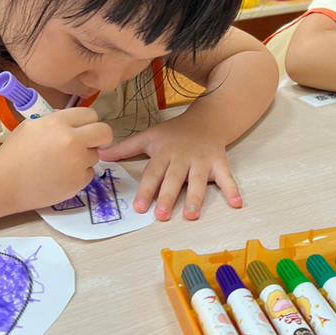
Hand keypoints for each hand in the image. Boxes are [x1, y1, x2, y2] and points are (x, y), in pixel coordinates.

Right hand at [0, 107, 113, 211]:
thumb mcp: (31, 125)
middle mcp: (72, 141)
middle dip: (100, 137)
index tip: (83, 128)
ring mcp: (77, 163)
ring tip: (62, 163)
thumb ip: (55, 120)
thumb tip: (74, 121)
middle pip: (104, 132)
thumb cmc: (14, 152)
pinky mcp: (78, 182)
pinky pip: (88, 173)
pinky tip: (61, 176)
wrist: (3, 183)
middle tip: (90, 143)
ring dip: (84, 157)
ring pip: (95, 155)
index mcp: (59, 123)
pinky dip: (78, 174)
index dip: (87, 121)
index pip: (90, 114)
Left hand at [97, 117, 241, 221]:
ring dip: (195, 197)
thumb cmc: (174, 132)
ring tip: (191, 215)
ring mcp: (202, 161)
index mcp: (164, 153)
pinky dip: (232, 190)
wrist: (208, 118)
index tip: (139, 207)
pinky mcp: (220, 162)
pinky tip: (236, 204)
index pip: (153, 173)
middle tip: (161, 215)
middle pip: (174, 179)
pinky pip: (227, 177)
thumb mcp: (149, 136)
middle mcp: (182, 158)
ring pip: (198, 180)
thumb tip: (99, 155)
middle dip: (168, 197)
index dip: (146, 190)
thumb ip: (125, 149)